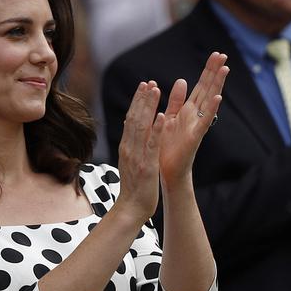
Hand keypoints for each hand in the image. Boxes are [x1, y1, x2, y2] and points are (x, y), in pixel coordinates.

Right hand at [115, 81, 162, 222]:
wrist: (130, 208)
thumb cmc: (134, 188)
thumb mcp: (130, 163)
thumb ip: (132, 147)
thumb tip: (132, 133)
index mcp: (127, 147)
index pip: (130, 119)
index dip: (137, 102)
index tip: (143, 86)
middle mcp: (129, 148)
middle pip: (134, 118)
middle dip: (142, 99)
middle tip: (149, 82)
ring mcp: (137, 156)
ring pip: (142, 127)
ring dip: (148, 107)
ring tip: (155, 90)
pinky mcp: (147, 166)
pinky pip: (152, 145)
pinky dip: (157, 130)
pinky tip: (163, 116)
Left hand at [156, 52, 228, 189]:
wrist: (167, 172)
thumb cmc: (167, 147)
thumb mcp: (169, 118)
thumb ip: (176, 100)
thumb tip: (182, 80)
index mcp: (187, 110)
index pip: (200, 86)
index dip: (208, 71)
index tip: (216, 54)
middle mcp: (194, 116)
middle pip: (207, 89)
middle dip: (214, 72)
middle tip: (223, 54)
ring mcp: (196, 125)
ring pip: (208, 101)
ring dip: (217, 85)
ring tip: (226, 68)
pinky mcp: (195, 137)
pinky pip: (204, 121)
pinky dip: (211, 109)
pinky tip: (218, 97)